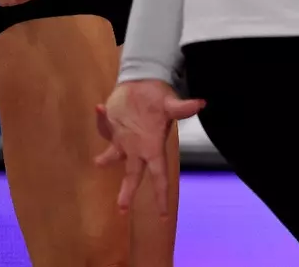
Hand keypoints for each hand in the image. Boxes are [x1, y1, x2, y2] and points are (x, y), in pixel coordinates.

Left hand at [94, 80, 204, 216]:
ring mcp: (125, 140)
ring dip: (106, 161)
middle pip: (134, 175)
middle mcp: (139, 148)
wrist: (145, 83)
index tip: (164, 215)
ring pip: (115, 158)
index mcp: (153, 146)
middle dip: (128, 192)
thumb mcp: (170, 103)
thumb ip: (182, 107)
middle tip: (122, 210)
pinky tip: (99, 109)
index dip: (161, 195)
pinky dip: (101, 121)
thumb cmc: (159, 95)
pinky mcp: (114, 130)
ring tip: (97, 162)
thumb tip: (201, 103)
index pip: (159, 175)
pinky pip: (105, 131)